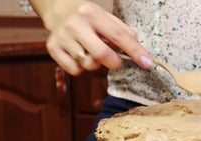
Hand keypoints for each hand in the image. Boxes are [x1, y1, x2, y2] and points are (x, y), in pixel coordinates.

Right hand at [36, 1, 152, 74]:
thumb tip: (139, 52)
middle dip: (114, 63)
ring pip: (88, 65)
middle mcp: (76, 24)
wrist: (58, 10)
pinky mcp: (53, 48)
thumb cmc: (88, 17)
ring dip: (96, 64)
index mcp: (93, 14)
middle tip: (115, 61)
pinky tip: (80, 56)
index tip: (148, 64)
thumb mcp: (107, 17)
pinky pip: (74, 70)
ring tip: (92, 52)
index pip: (119, 36)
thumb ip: (123, 32)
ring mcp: (63, 37)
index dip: (135, 52)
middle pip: (101, 55)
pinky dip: (81, 68)